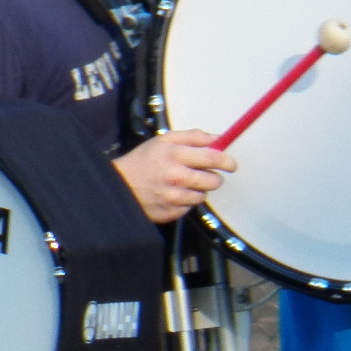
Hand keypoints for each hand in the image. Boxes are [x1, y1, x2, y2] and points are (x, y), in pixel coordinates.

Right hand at [112, 130, 236, 223]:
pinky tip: (173, 195)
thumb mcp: (164, 140)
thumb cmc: (143, 160)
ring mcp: (172, 197)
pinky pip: (189, 209)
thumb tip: (219, 139)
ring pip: (202, 196)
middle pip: (212, 181)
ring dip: (197, 190)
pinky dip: (185, 202)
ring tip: (183, 185)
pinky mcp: (169, 213)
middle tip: (205, 175)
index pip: (212, 158)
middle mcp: (176, 177)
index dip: (227, 161)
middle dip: (213, 178)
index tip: (231, 164)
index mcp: (175, 155)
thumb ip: (193, 137)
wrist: (118, 185)